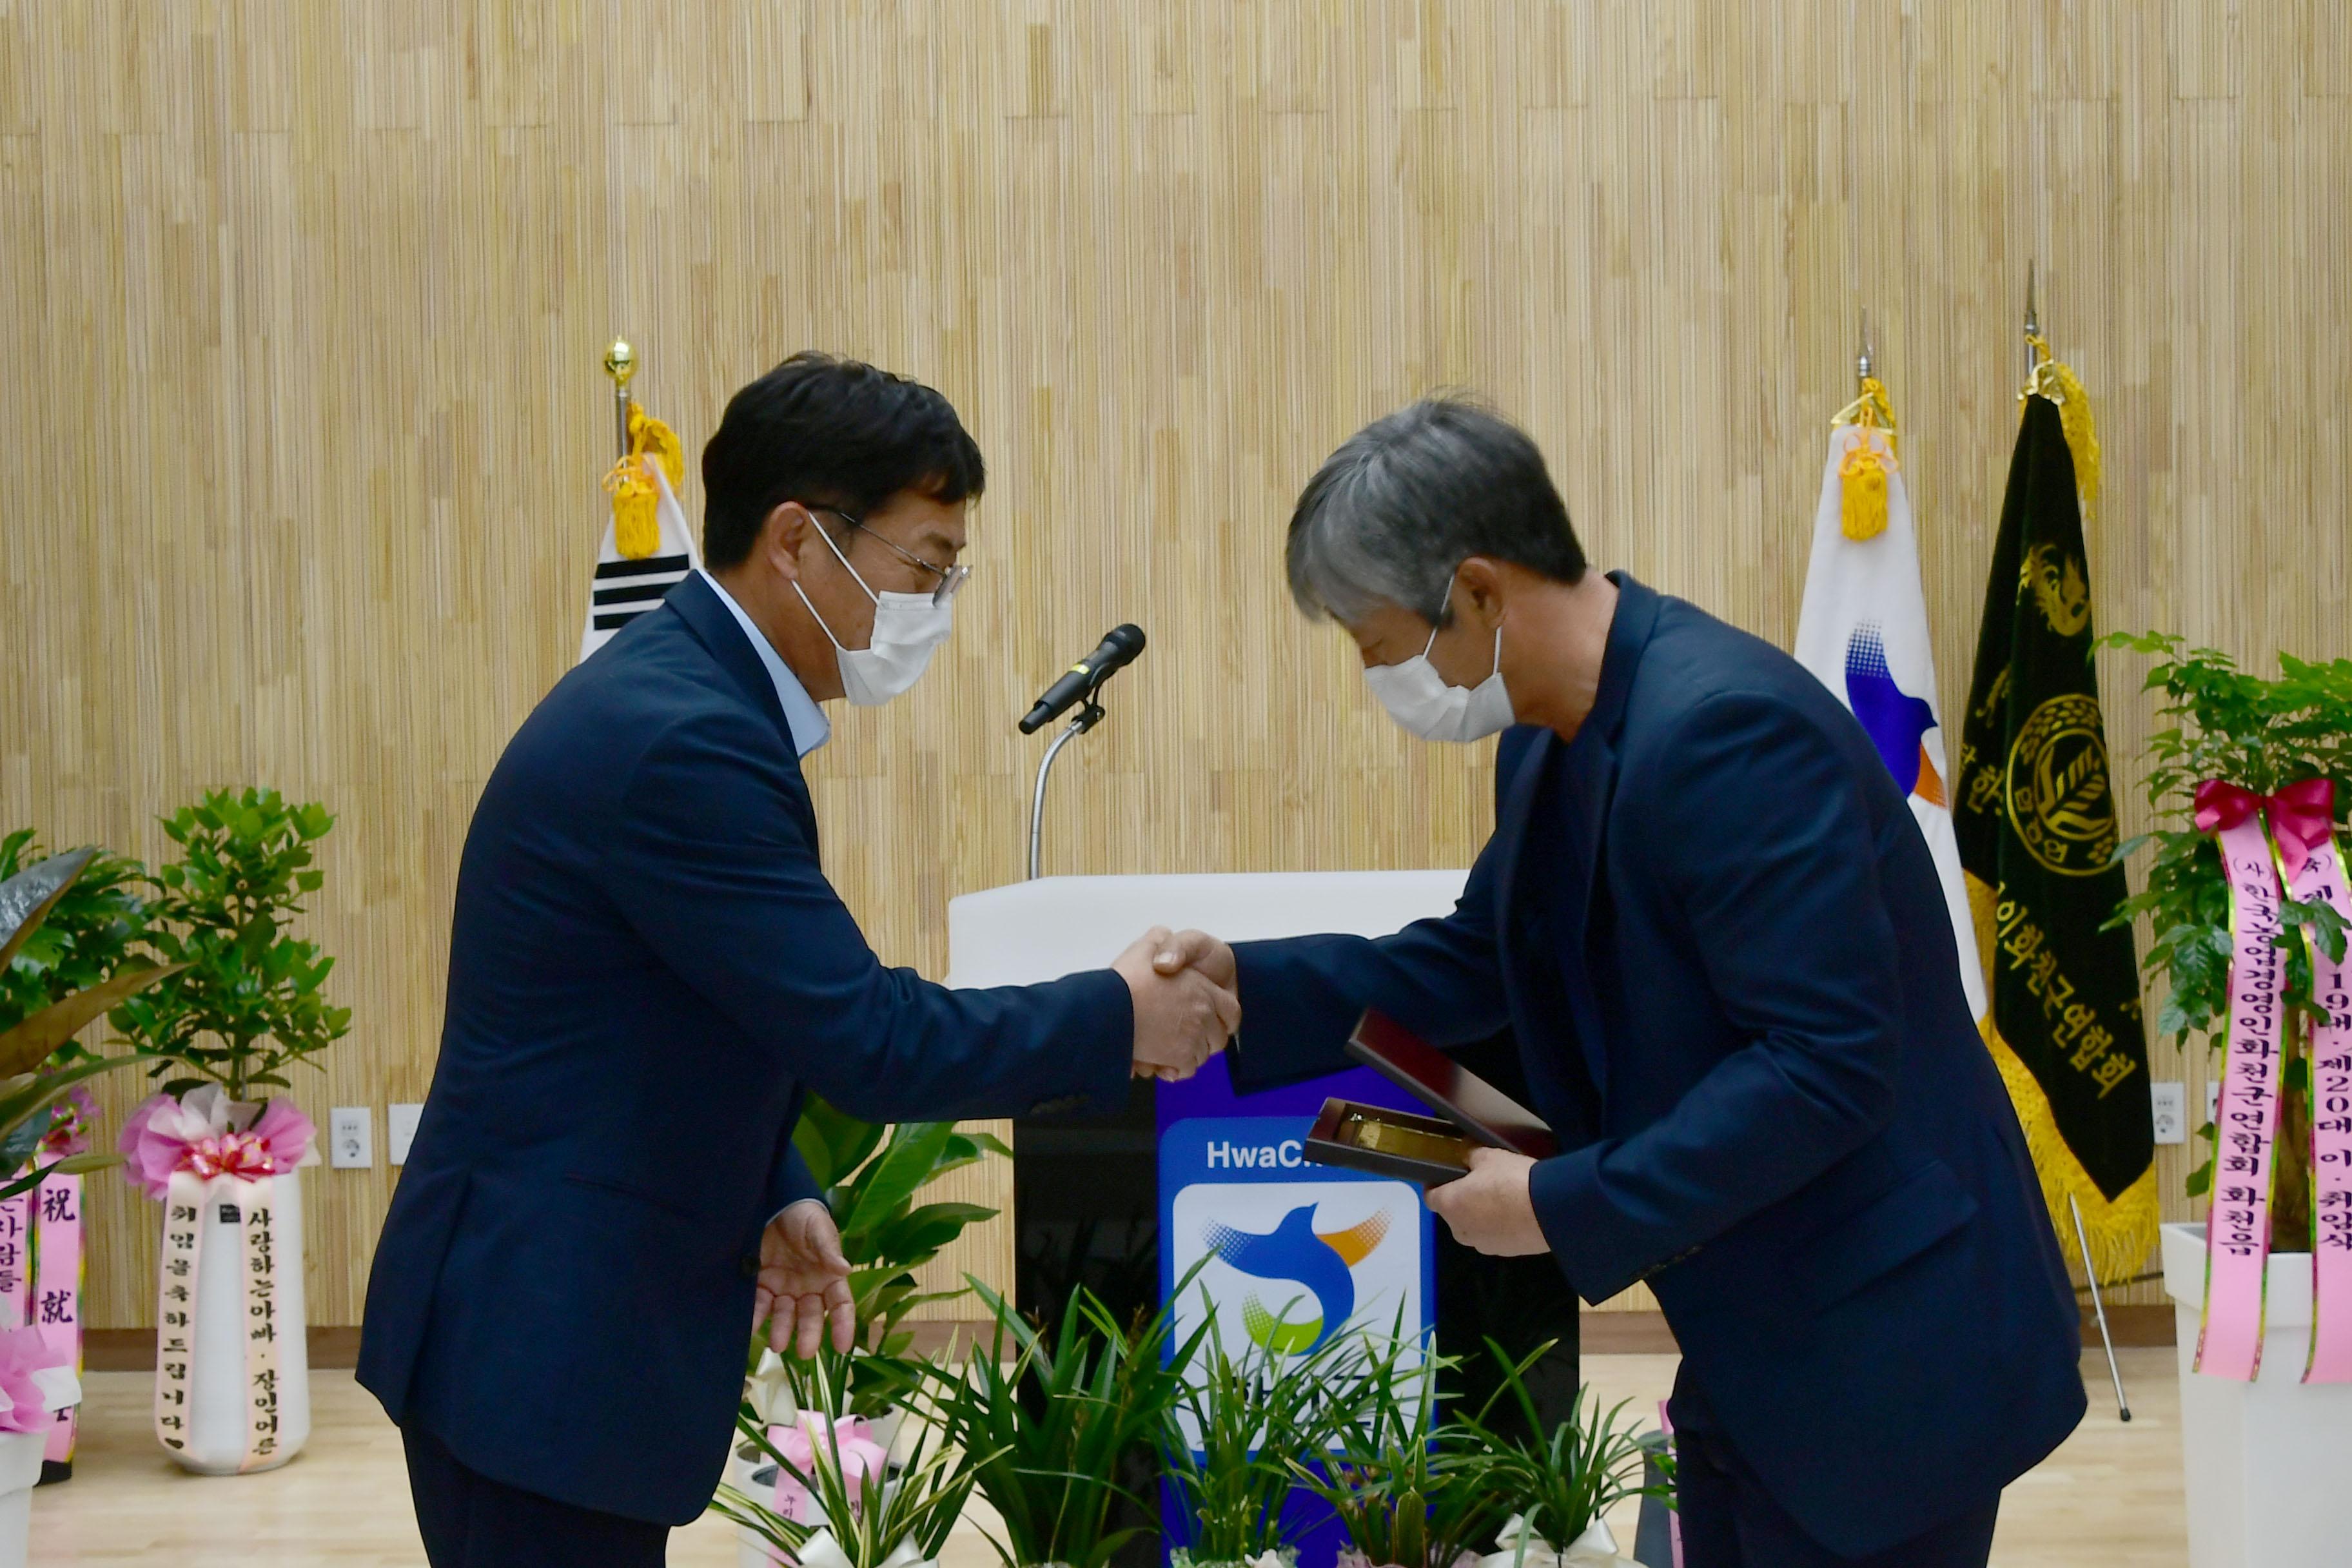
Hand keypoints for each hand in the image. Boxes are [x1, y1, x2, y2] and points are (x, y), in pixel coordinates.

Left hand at [753, 1199, 854, 1358]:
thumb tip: (846, 1269)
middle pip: (811, 1315)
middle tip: (804, 1352)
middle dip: (809, 1333)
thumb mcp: (819, 1228)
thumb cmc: (803, 1214)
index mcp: (828, 1275)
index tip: (843, 1346)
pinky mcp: (761, 1282)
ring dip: (782, 1329)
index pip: (840, 1304)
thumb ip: (828, 1250)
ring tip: (776, 1344)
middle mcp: (808, 1286)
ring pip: (785, 1314)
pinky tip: (752, 1325)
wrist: (771, 1199)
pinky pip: (760, 1303)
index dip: (843, 1324)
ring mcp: (784, 1286)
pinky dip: (757, 1315)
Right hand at [1114, 926, 1239, 1081]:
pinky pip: (1185, 1070)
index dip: (1222, 1018)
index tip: (1212, 1023)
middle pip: (1218, 1038)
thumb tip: (1167, 943)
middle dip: (1204, 1041)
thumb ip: (1164, 943)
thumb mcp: (1148, 946)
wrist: (1110, 1009)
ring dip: (1187, 1055)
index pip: (1230, 1011)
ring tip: (1168, 1048)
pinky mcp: (1179, 1057)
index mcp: (1202, 990)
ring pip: (1201, 1055)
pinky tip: (1162, 1062)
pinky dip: (1176, 1069)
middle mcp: (1203, 1014)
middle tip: (1185, 1038)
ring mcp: (1193, 1037)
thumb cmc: (1127, 981)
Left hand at [1424, 1147, 1548, 1255]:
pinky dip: (1500, 1226)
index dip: (1436, 1185)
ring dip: (1482, 1215)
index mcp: (1450, 1206)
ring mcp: (1483, 1245)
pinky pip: (1495, 1236)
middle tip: (1481, 1183)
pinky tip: (1516, 1212)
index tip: (1447, 1175)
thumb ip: (1470, 1155)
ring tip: (1503, 1197)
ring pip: (1474, 1227)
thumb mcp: (1489, 1156)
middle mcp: (1460, 1230)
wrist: (1549, 1211)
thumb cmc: (1511, 1180)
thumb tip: (1465, 1154)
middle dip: (1462, 1199)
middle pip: (1453, 1213)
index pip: (1431, 1197)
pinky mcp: (1505, 1253)